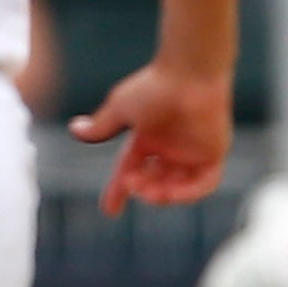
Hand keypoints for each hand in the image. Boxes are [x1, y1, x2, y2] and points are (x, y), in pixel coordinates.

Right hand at [69, 61, 231, 216]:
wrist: (187, 76)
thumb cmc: (152, 88)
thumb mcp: (120, 110)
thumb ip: (101, 125)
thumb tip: (75, 131)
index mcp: (147, 138)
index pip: (130, 169)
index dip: (118, 189)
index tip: (109, 211)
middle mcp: (169, 148)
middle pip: (154, 181)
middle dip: (141, 189)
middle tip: (133, 187)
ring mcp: (191, 152)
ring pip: (177, 185)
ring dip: (163, 194)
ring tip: (150, 192)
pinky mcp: (212, 153)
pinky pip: (203, 183)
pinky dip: (188, 192)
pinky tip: (172, 192)